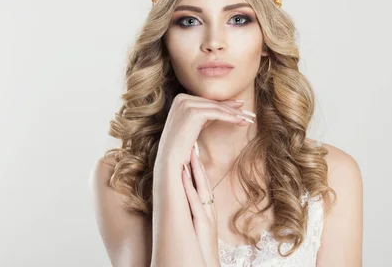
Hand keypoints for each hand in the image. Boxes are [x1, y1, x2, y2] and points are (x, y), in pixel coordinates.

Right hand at [156, 93, 252, 167]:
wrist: (170, 160)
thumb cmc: (182, 147)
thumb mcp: (195, 125)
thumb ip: (206, 114)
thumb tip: (226, 107)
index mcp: (180, 98)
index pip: (208, 101)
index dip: (226, 105)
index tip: (241, 108)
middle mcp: (181, 98)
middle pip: (213, 103)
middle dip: (233, 109)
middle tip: (249, 114)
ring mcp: (186, 103)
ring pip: (217, 107)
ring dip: (235, 113)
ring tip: (248, 119)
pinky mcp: (192, 111)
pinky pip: (217, 113)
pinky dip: (231, 117)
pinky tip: (241, 121)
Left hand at [182, 144, 219, 266]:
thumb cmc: (198, 252)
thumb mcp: (198, 229)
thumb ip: (195, 215)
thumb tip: (187, 204)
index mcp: (206, 210)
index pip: (201, 183)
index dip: (196, 165)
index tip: (190, 148)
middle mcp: (208, 210)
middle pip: (202, 180)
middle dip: (196, 160)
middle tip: (191, 140)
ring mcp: (206, 216)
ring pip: (200, 187)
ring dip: (194, 168)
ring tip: (189, 149)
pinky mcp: (201, 224)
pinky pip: (194, 201)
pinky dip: (189, 186)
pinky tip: (183, 173)